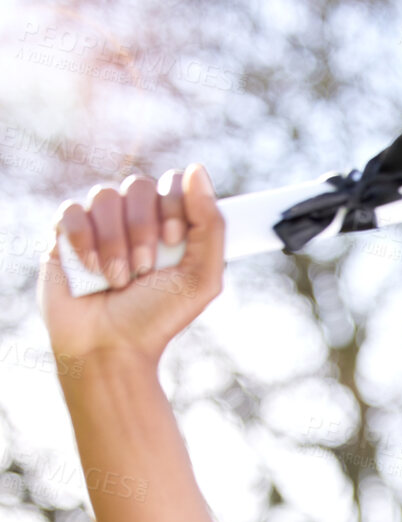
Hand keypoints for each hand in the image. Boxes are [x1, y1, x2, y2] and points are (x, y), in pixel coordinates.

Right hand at [37, 165, 225, 368]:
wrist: (110, 348)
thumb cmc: (156, 319)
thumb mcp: (201, 279)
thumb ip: (210, 226)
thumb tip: (197, 169)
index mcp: (170, 226)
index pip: (173, 184)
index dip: (174, 205)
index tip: (173, 241)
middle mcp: (135, 220)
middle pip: (139, 185)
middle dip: (144, 229)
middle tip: (145, 270)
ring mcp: (99, 223)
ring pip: (106, 196)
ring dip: (115, 243)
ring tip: (118, 280)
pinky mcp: (66, 233)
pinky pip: (72, 210)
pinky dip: (84, 242)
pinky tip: (92, 271)